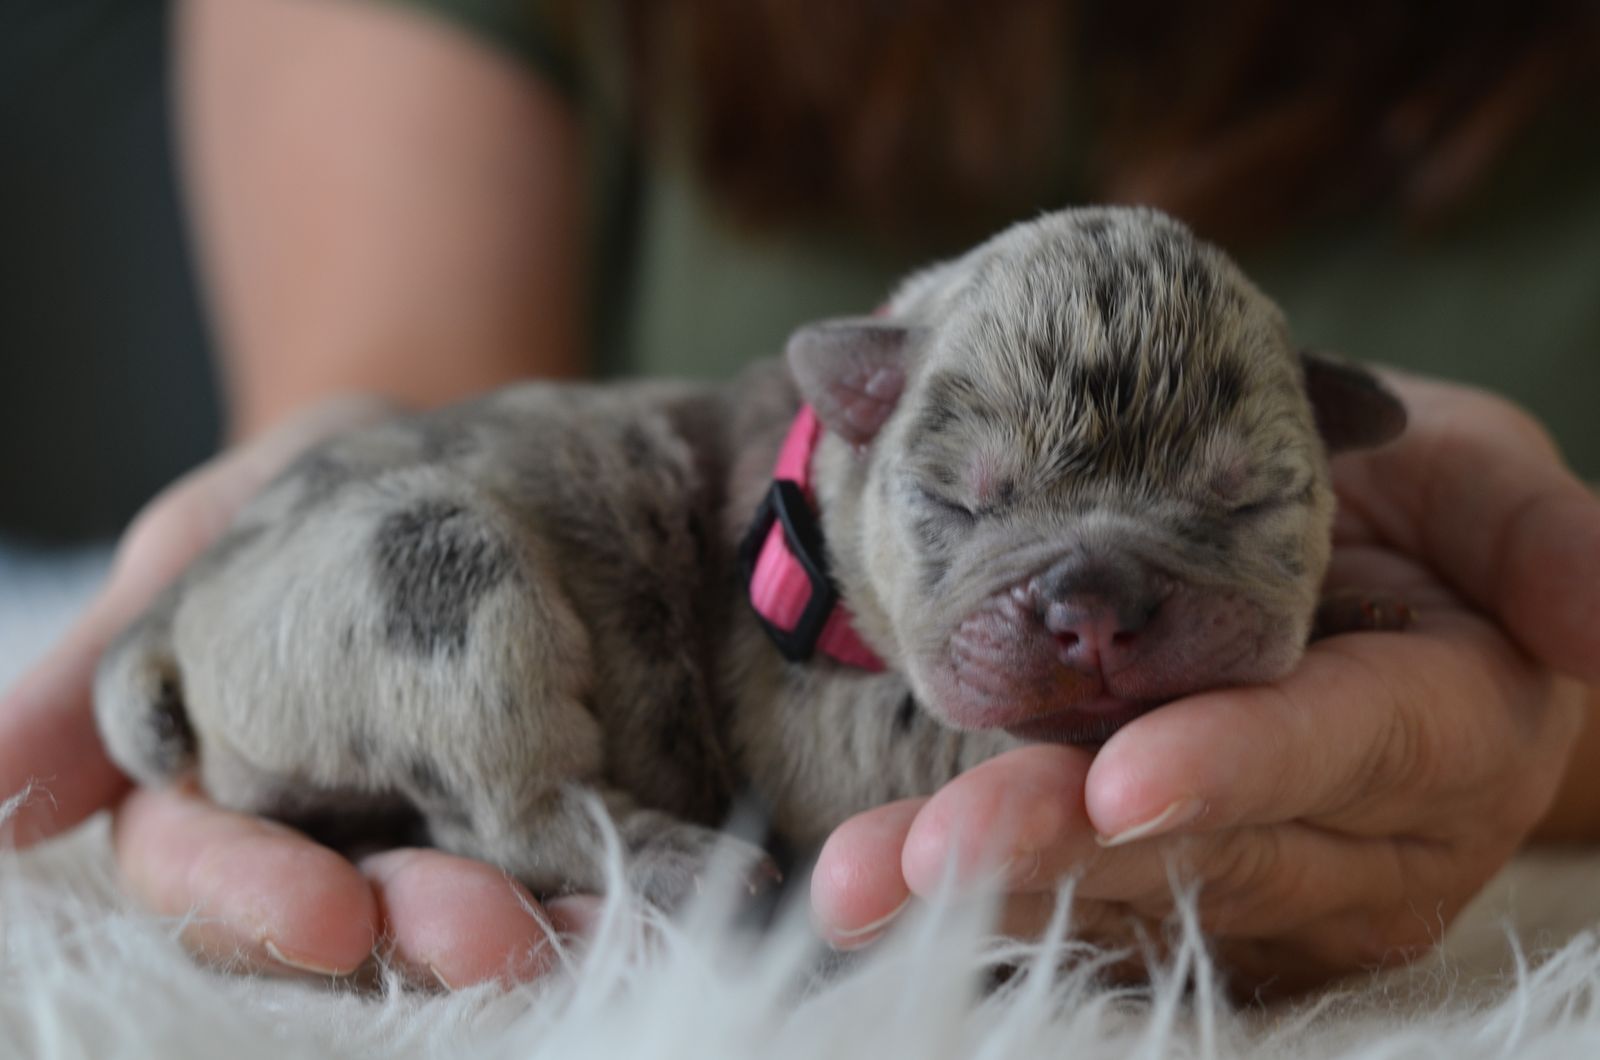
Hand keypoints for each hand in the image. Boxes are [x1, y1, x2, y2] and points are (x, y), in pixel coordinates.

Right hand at [0, 397, 590, 987]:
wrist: (462, 461)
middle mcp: (323, 835)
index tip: (327, 912)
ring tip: (583, 922)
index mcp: (217, 789)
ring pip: (453, 919)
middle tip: (489, 931)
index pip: (208, 874)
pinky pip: (556, 874)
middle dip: (412, 934)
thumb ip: (107, 657)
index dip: (253, 901)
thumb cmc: (318, 500)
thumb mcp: (207, 541)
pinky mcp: (538, 821)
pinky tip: (642, 897)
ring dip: (517, 932)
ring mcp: (436, 835)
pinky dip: (598, 891)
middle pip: (344, 925)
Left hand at [812, 373, 1599, 995]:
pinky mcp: (1184, 902)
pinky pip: (1082, 913)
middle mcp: (1354, 841)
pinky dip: (978, 902)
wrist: (1356, 587)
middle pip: (1202, 850)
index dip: (1236, 768)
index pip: (1334, 750)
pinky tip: (873, 893)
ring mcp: (1265, 888)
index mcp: (1441, 728)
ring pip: (1121, 896)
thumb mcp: (1479, 486)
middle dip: (1060, 852)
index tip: (1124, 778)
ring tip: (859, 880)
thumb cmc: (1414, 517)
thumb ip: (1538, 540)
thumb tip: (1599, 626)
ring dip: (986, 891)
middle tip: (926, 851)